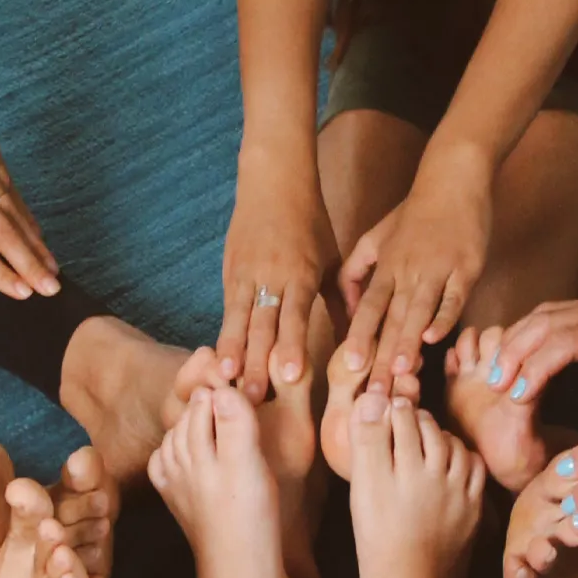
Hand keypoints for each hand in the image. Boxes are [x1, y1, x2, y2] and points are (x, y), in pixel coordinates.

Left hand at [0, 69, 58, 300]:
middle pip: (5, 235)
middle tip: (51, 289)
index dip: (0, 274)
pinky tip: (36, 232)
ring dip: (36, 243)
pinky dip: (26, 214)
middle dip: (31, 266)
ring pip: (16, 213)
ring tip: (52, 267)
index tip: (21, 293)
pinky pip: (13, 191)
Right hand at [218, 165, 341, 392]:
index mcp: (300, 273)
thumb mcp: (331, 258)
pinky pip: (227, 309)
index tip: (290, 376)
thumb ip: (341, 299)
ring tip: (224, 379)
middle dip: (257, 362)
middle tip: (252, 396)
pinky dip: (223, 334)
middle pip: (263, 325)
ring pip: (238, 319)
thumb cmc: (309, 221)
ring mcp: (245, 275)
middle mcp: (270, 277)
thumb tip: (359, 335)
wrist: (273, 181)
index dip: (292, 346)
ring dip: (232, 351)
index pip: (295, 316)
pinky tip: (217, 358)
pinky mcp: (229, 273)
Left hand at [339, 156, 492, 391]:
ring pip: (419, 310)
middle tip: (374, 390)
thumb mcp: (377, 238)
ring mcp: (437, 270)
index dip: (358, 337)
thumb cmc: (415, 213)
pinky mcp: (466, 268)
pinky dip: (445, 317)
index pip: (368, 308)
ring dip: (408, 341)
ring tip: (399, 370)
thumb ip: (358, 272)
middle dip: (381, 356)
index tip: (348, 367)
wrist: (453, 179)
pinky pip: (454, 297)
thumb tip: (347, 310)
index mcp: (386, 266)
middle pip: (391, 318)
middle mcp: (407, 271)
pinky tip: (436, 338)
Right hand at [494, 274, 577, 430]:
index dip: (533, 369)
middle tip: (491, 387)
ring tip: (495, 372)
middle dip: (511, 354)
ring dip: (515, 340)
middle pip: (541, 325)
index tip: (515, 395)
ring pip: (542, 314)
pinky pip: (553, 312)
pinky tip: (518, 351)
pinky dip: (529, 330)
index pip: (562, 343)